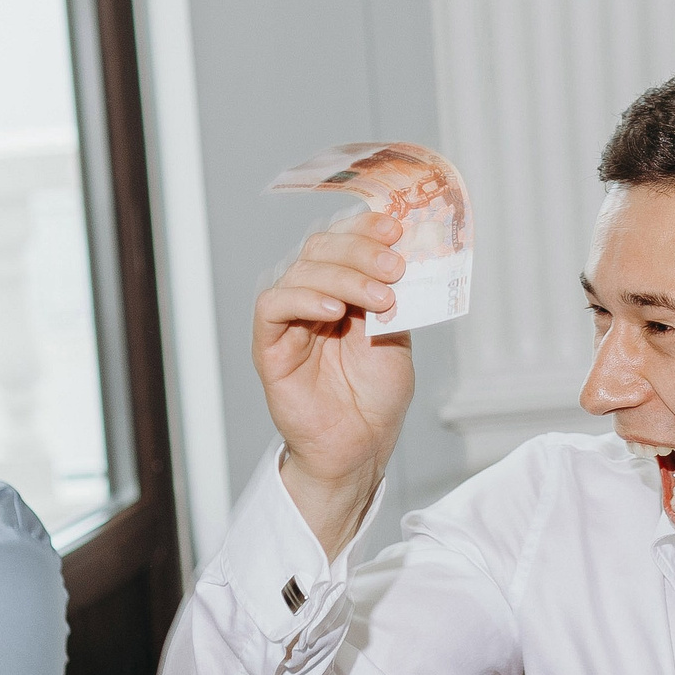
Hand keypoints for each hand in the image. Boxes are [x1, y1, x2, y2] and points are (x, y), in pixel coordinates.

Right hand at [253, 208, 414, 554]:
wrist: (360, 446)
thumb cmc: (375, 396)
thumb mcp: (397, 336)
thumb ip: (395, 297)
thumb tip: (404, 255)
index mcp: (342, 289)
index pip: (344, 240)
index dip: (366, 228)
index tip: (395, 228)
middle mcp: (312, 296)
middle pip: (321, 247)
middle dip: (361, 250)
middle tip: (394, 266)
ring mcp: (290, 319)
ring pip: (302, 271)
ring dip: (345, 277)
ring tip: (380, 299)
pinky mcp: (270, 345)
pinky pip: (275, 307)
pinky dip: (305, 299)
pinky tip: (335, 311)